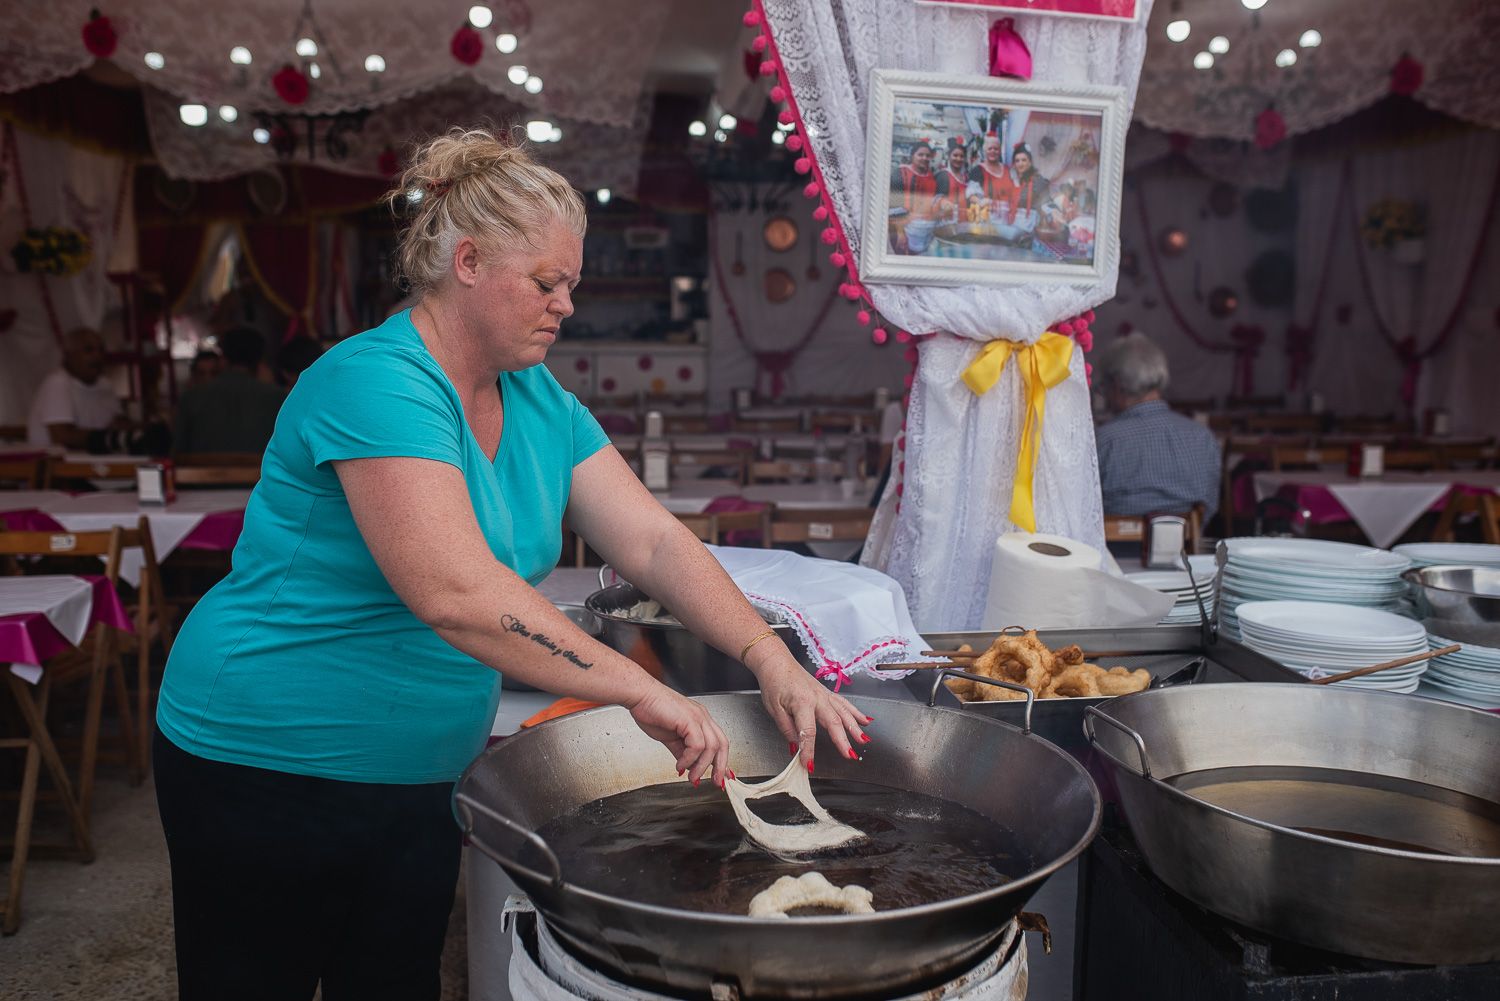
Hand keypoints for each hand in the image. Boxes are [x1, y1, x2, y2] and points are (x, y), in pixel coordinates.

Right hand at [626, 682, 730, 787]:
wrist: (639, 696)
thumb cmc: (651, 710)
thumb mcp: (669, 737)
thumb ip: (680, 751)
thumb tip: (686, 766)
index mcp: (700, 719)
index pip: (719, 741)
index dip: (722, 760)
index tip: (720, 776)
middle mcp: (702, 717)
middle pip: (722, 744)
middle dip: (720, 766)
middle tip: (715, 782)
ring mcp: (698, 717)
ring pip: (712, 747)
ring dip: (701, 766)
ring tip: (691, 777)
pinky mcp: (689, 720)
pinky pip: (697, 745)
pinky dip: (689, 759)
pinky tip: (679, 765)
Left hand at [750, 646, 870, 772]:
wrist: (776, 661)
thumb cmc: (774, 682)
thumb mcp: (774, 709)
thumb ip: (787, 729)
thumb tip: (796, 747)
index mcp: (802, 702)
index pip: (807, 732)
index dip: (809, 750)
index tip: (809, 765)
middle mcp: (817, 698)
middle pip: (833, 722)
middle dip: (843, 741)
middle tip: (850, 755)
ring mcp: (824, 695)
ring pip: (843, 712)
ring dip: (855, 728)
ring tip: (863, 741)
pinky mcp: (826, 693)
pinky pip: (844, 703)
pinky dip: (856, 713)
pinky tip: (866, 721)